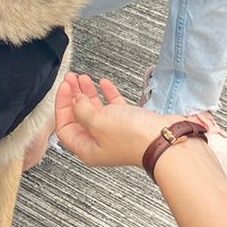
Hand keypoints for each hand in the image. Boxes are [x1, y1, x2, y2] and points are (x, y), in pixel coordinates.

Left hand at [53, 73, 177, 168]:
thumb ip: (82, 110)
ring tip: (84, 78)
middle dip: (73, 96)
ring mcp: (115, 133)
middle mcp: (99, 143)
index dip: (62, 106)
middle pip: (79, 118)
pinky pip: (113, 107)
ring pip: (96, 110)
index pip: (65, 127)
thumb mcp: (97, 121)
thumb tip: (77, 101)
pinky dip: (107, 94)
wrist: (163, 138)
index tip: (65, 87)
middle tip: (71, 79)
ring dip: (88, 93)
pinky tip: (104, 83)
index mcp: (87, 148)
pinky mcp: (130, 123)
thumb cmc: (132, 137)